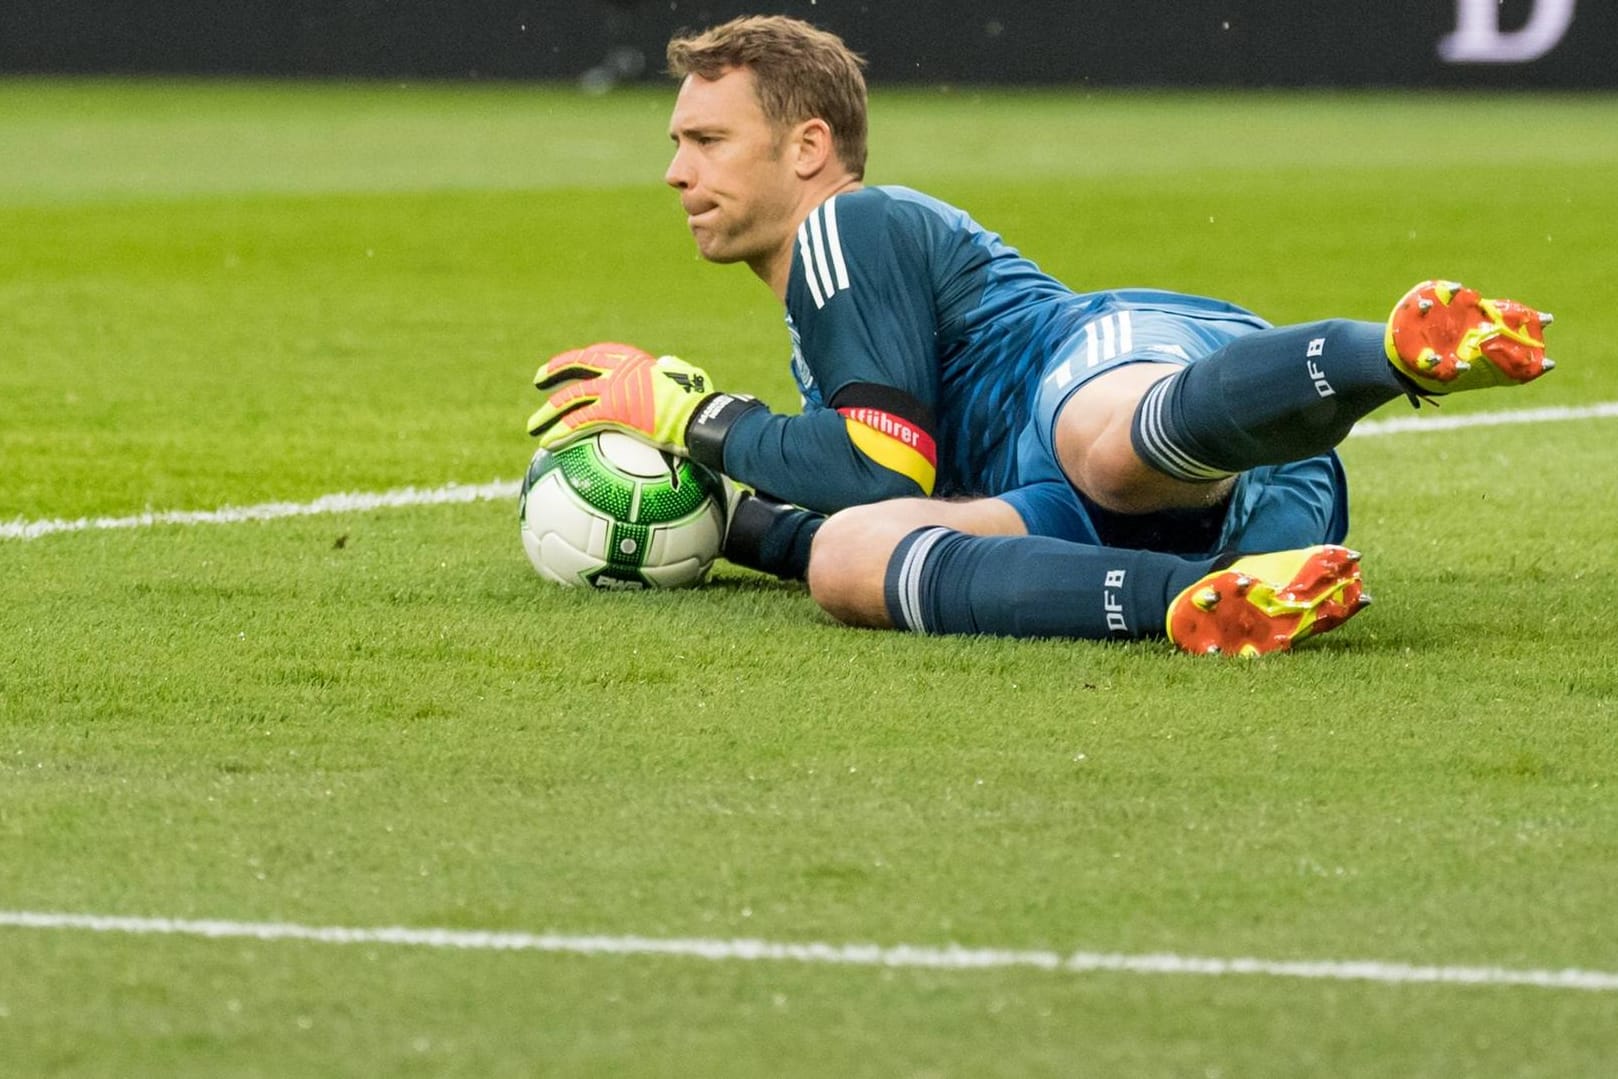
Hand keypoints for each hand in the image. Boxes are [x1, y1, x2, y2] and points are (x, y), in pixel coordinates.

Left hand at [526, 342, 715, 453]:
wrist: (698, 415)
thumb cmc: (699, 403)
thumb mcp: (688, 377)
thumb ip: (672, 370)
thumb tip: (668, 366)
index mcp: (635, 361)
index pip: (600, 354)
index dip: (581, 358)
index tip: (569, 364)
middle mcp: (620, 370)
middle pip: (577, 366)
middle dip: (554, 372)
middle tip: (539, 381)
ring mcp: (614, 389)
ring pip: (570, 397)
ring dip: (547, 412)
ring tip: (532, 427)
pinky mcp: (612, 410)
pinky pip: (578, 421)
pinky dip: (559, 431)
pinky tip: (546, 443)